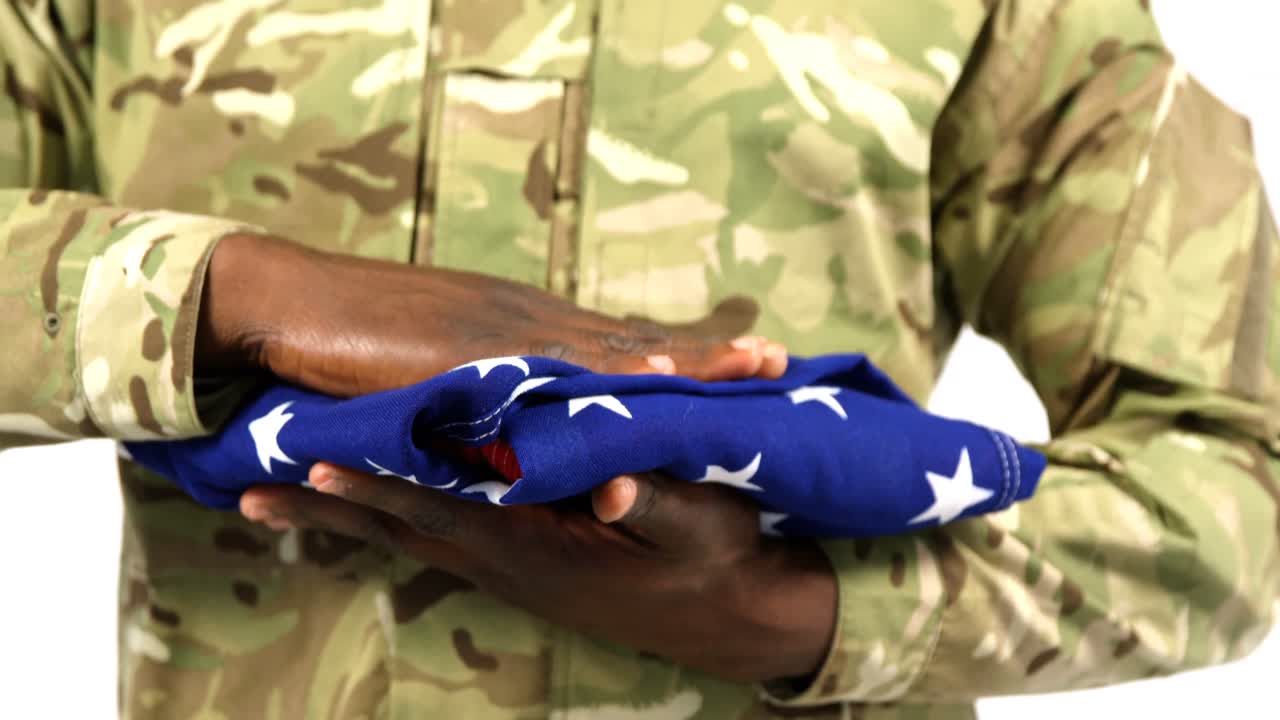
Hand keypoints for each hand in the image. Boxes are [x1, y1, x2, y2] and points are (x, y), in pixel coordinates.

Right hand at [196, 233, 787, 396]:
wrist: (293, 303)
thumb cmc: (365, 332)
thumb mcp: (446, 363)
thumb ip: (496, 387)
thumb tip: (532, 418)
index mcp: (529, 331)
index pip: (622, 343)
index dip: (685, 354)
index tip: (747, 356)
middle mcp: (528, 328)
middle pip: (633, 342)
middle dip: (705, 355)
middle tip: (775, 358)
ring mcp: (502, 338)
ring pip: (608, 351)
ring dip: (676, 361)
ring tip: (742, 366)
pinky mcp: (469, 357)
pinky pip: (549, 371)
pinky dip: (603, 377)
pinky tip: (647, 382)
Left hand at [239, 465, 836, 683]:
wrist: (735, 616)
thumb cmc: (719, 562)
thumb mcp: (700, 525)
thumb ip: (650, 505)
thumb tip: (605, 491)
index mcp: (543, 546)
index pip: (446, 509)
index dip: (381, 485)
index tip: (315, 461)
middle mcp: (513, 560)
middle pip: (404, 529)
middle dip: (328, 508)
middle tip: (249, 490)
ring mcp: (514, 565)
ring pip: (412, 535)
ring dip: (345, 515)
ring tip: (274, 499)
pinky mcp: (524, 562)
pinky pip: (440, 536)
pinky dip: (390, 517)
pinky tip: (364, 506)